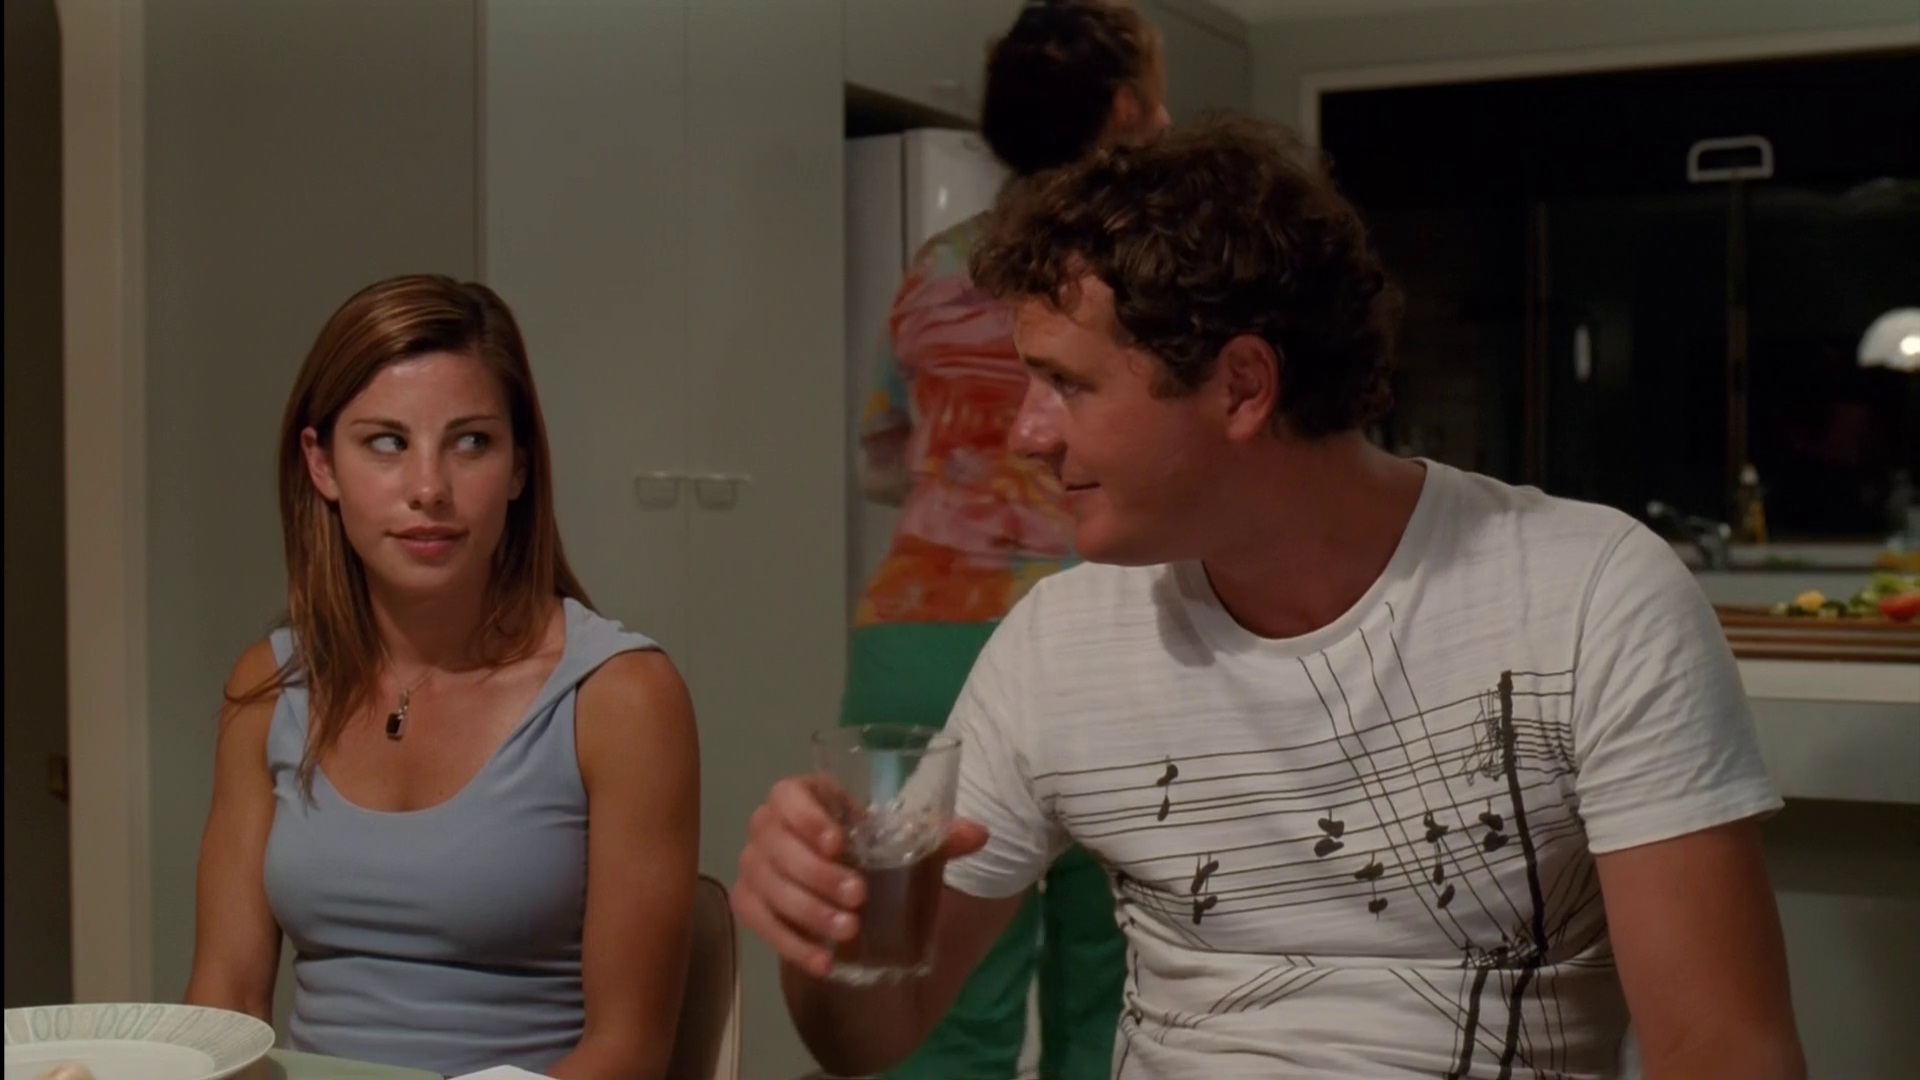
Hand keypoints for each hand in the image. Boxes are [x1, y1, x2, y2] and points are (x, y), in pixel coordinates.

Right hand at [732, 774, 986, 978]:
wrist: (837, 893)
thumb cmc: (866, 852)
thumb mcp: (901, 844)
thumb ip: (939, 838)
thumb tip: (979, 834)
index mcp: (804, 798)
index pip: (788, 794)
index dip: (806, 817)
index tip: (838, 844)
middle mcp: (769, 827)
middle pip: (778, 846)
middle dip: (817, 875)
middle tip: (859, 897)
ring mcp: (754, 865)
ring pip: (767, 886)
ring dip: (808, 911)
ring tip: (849, 931)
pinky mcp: (750, 903)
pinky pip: (758, 922)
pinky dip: (792, 943)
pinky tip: (824, 961)